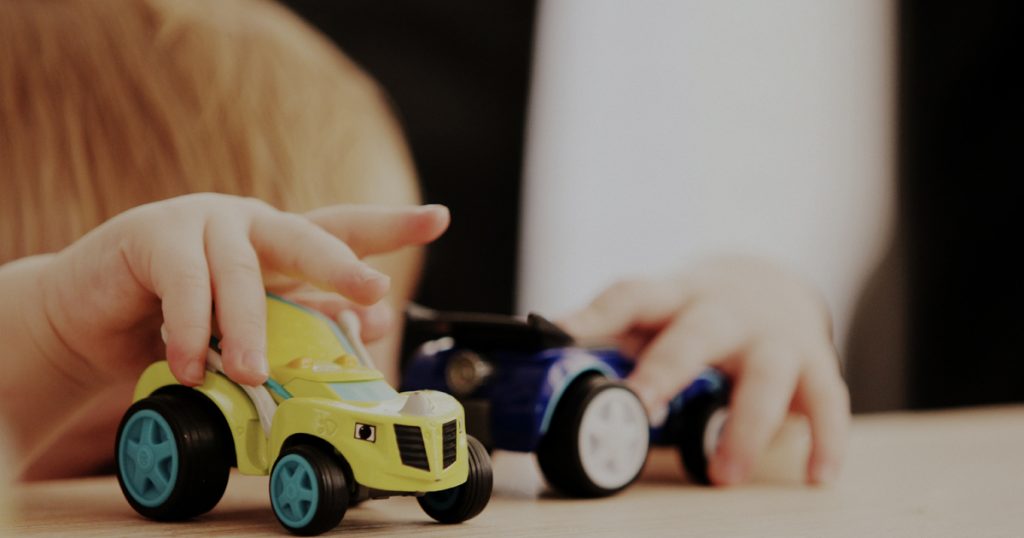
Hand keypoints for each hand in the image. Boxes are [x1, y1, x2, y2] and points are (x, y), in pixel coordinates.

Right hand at [38, 193, 448, 388]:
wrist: (90, 319)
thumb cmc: (180, 322)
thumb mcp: (249, 326)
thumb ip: (302, 320)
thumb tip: (369, 324)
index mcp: (279, 242)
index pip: (342, 228)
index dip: (391, 225)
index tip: (439, 218)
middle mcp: (249, 224)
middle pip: (306, 236)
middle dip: (343, 264)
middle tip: (371, 289)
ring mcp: (202, 222)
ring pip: (243, 274)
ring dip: (251, 330)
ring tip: (254, 373)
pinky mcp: (152, 235)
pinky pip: (184, 285)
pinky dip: (192, 330)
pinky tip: (192, 364)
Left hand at [559, 256, 848, 485]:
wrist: (770, 283)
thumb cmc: (697, 311)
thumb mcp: (656, 314)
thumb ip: (613, 339)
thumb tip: (543, 369)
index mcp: (674, 296)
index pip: (631, 295)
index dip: (594, 314)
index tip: (558, 333)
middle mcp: (725, 311)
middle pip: (697, 333)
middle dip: (669, 369)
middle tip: (642, 408)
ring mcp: (774, 336)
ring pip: (767, 374)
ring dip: (745, 426)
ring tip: (724, 474)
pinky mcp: (814, 363)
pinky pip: (827, 401)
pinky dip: (824, 439)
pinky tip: (816, 475)